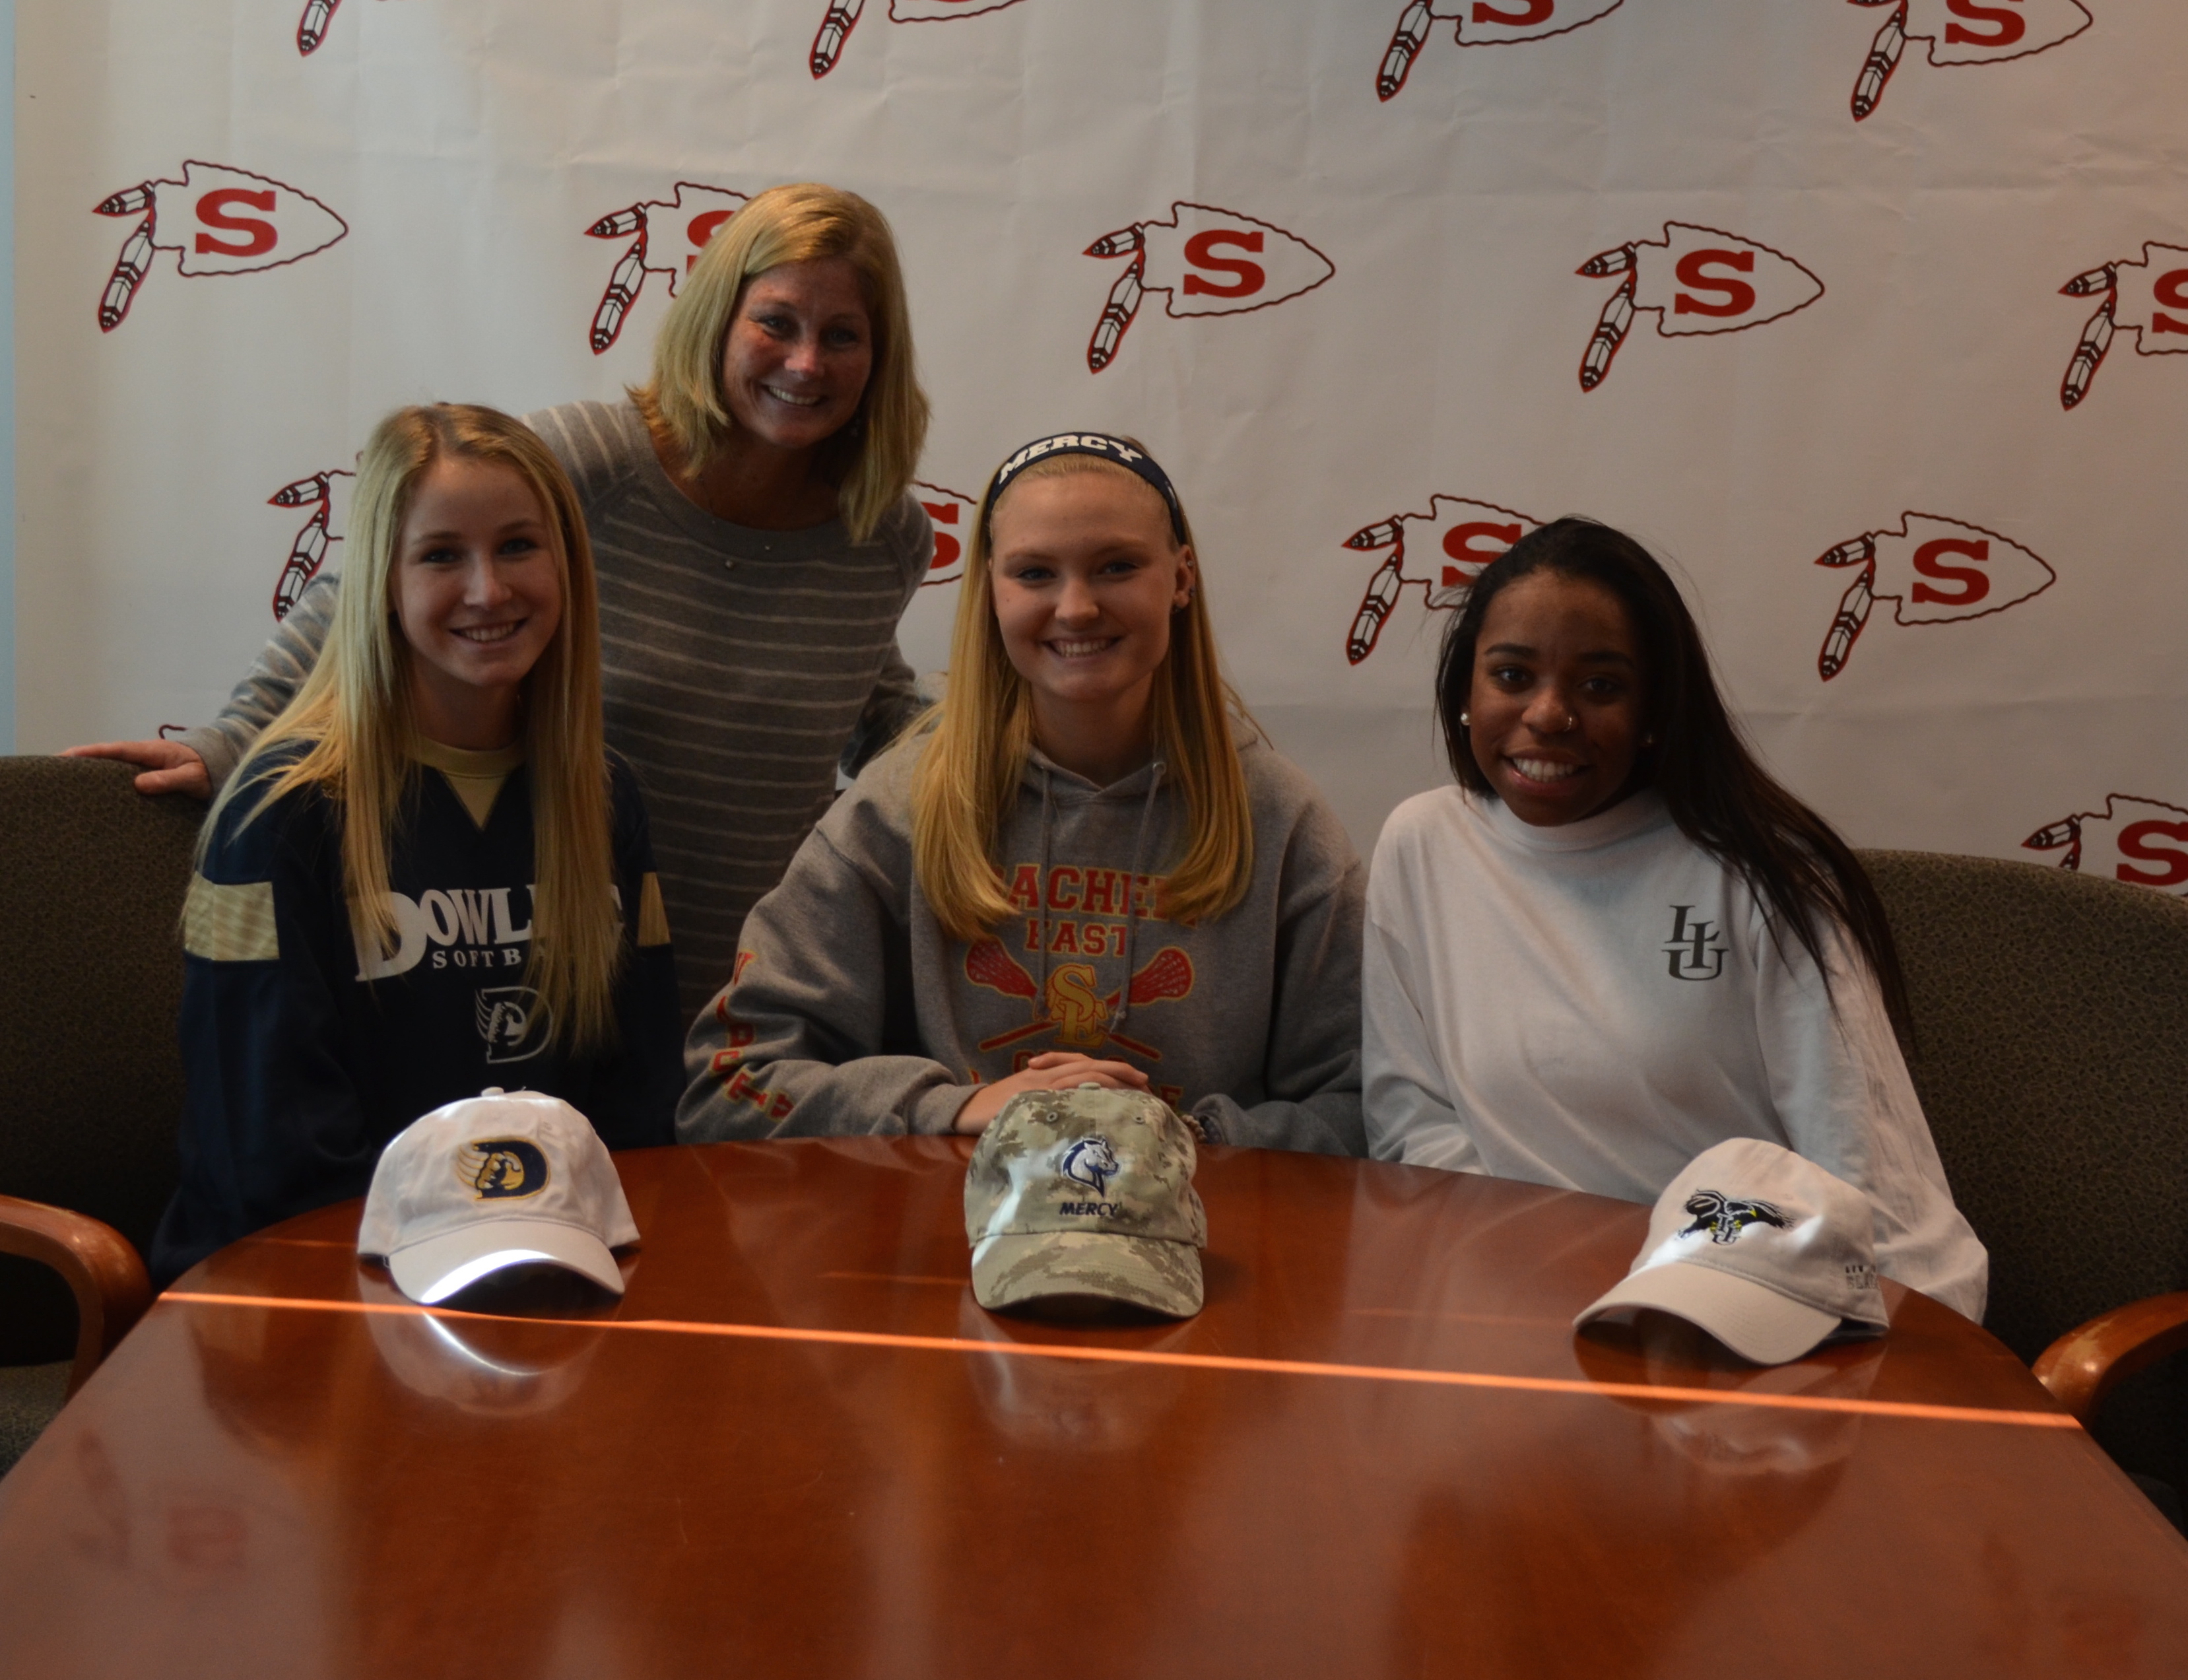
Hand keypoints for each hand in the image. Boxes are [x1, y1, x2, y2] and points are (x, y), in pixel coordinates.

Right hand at [62, 739, 211, 797]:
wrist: (222, 766)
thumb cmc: (209, 770)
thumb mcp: (192, 776)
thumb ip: (168, 780)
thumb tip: (139, 784)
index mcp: (151, 751)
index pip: (114, 750)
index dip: (89, 753)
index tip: (65, 755)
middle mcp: (143, 756)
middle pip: (105, 758)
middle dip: (79, 762)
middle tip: (50, 769)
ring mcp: (144, 766)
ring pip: (112, 768)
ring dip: (91, 773)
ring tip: (63, 784)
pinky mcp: (148, 776)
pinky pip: (122, 778)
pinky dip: (106, 783)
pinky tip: (94, 795)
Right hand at [952, 1052, 1151, 1133]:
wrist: (966, 1109)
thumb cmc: (998, 1108)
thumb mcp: (1030, 1101)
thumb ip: (1055, 1102)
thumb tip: (1085, 1115)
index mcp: (1049, 1074)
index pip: (1088, 1066)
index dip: (1115, 1070)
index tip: (1139, 1081)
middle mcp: (1047, 1075)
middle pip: (1090, 1066)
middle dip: (1120, 1072)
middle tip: (1145, 1083)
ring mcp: (1039, 1085)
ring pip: (1081, 1073)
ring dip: (1109, 1079)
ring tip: (1132, 1088)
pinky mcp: (1030, 1097)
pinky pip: (1060, 1090)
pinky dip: (1081, 1089)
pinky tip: (1099, 1094)